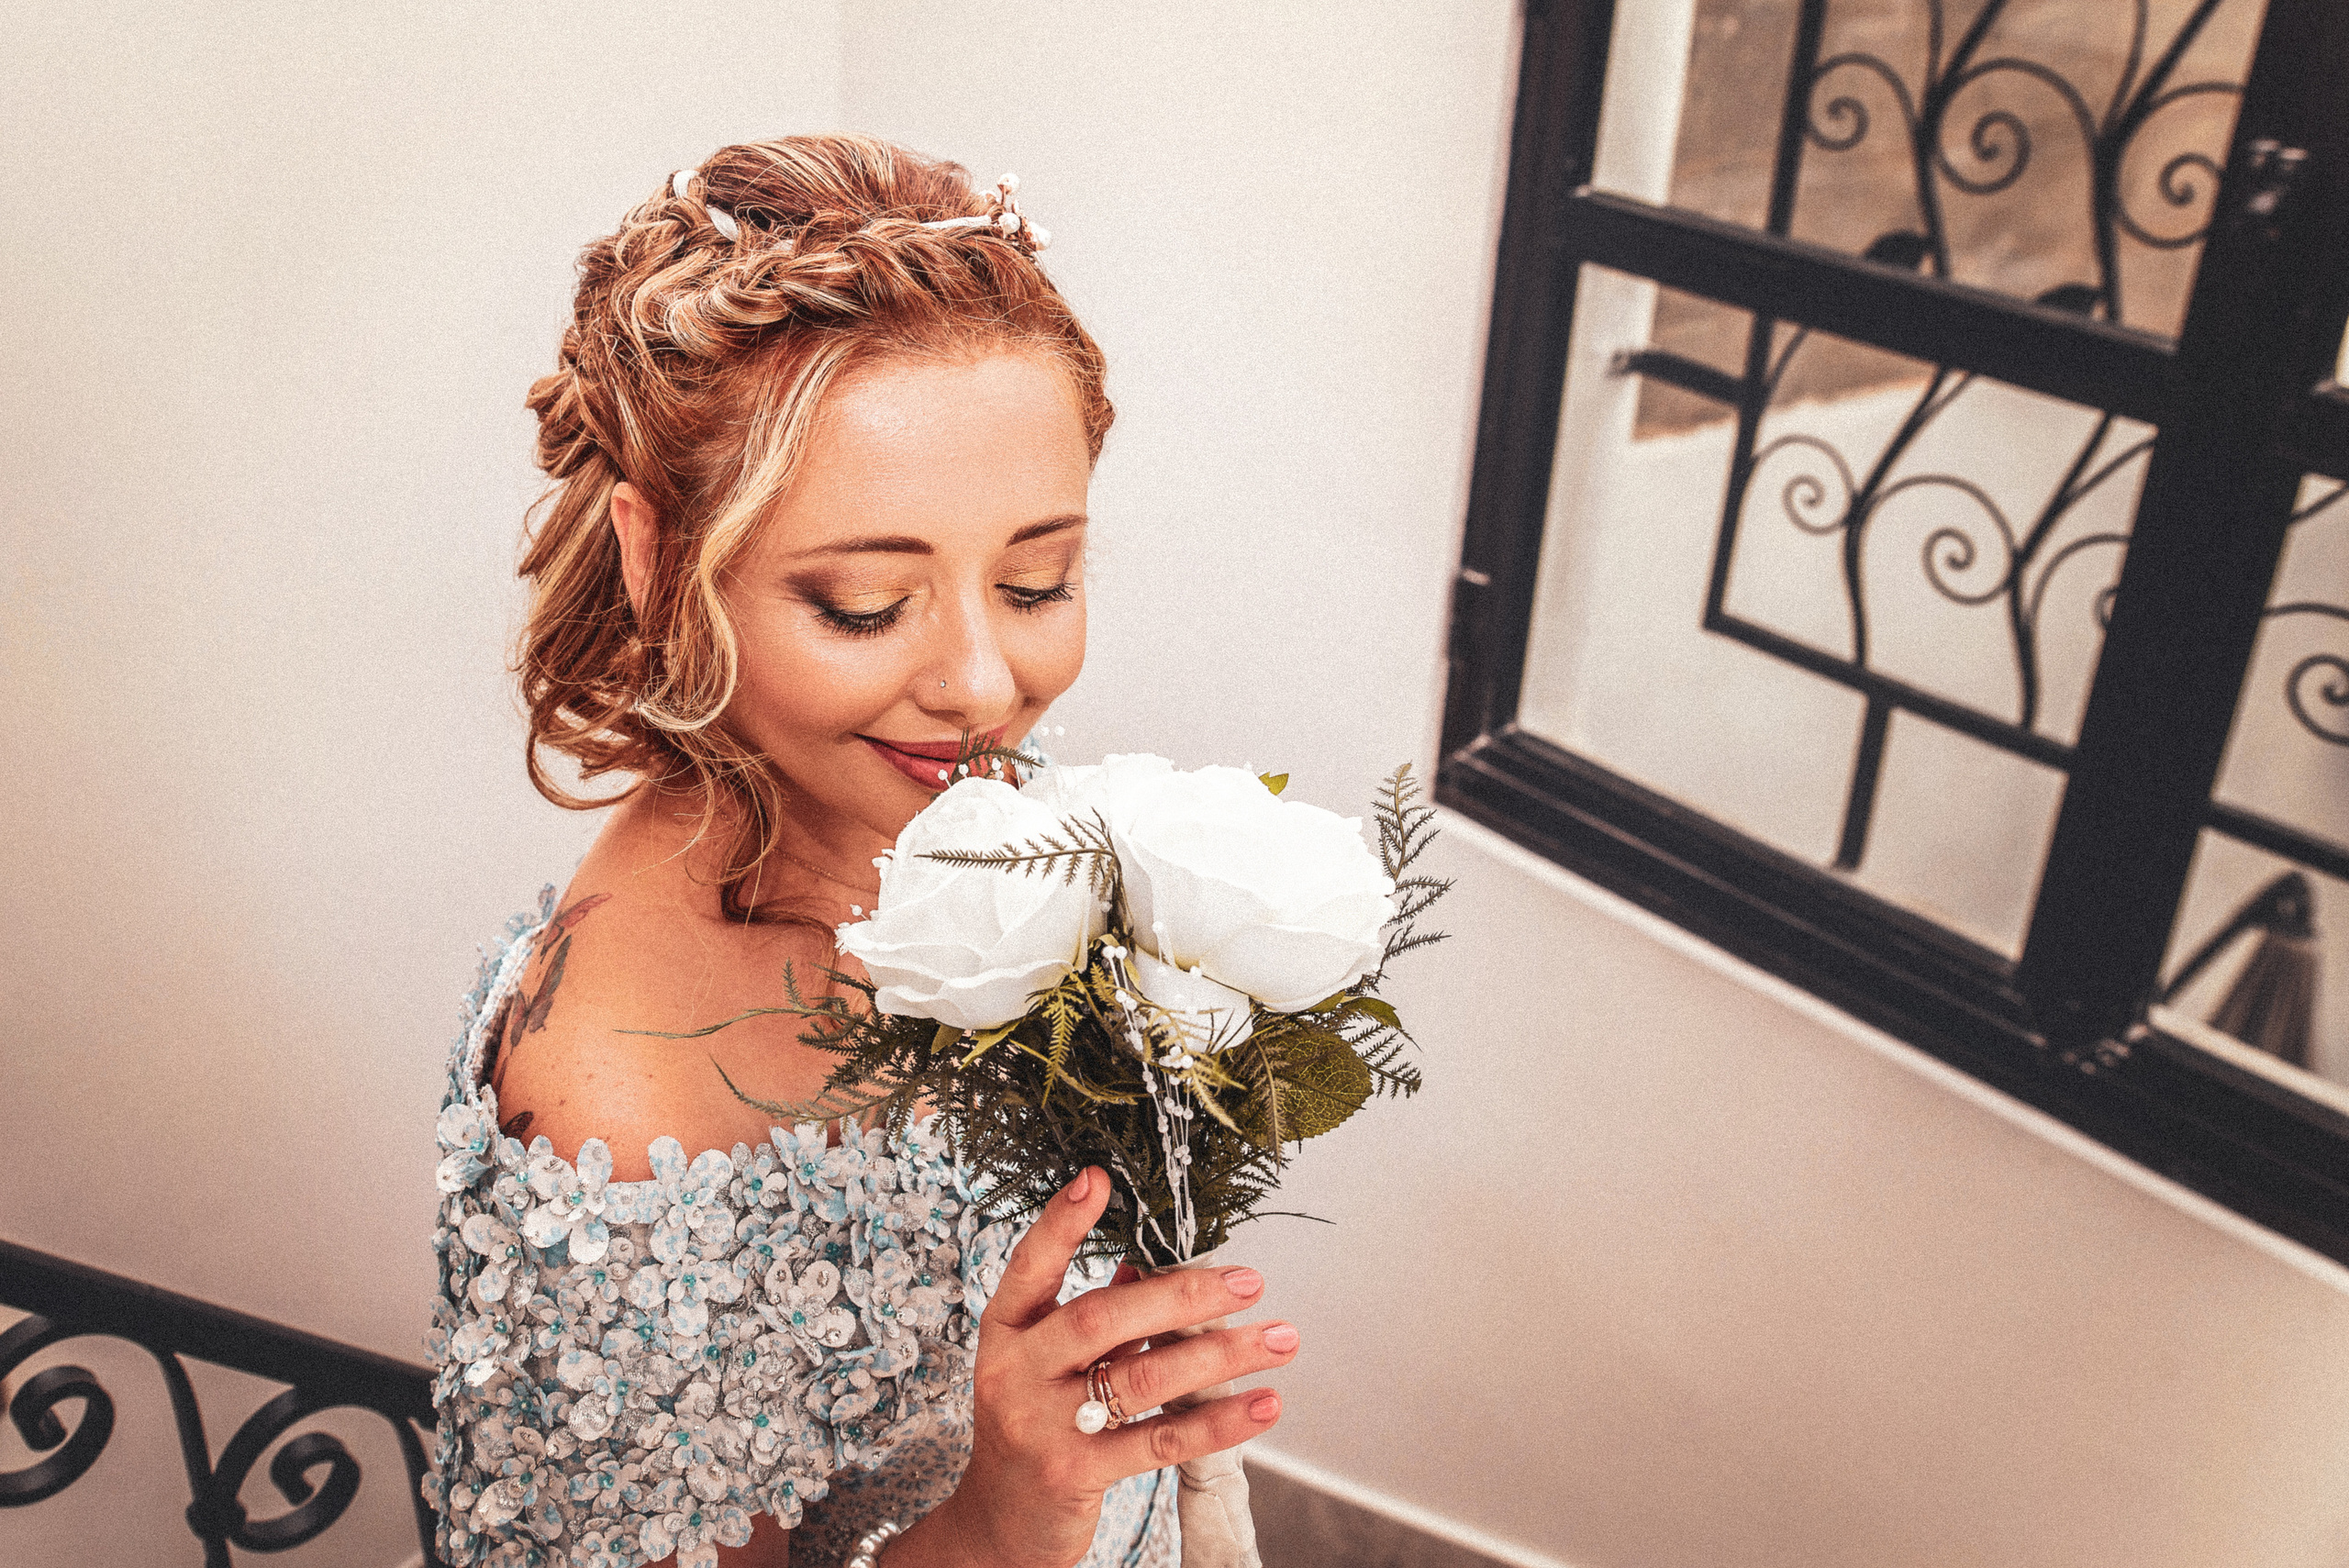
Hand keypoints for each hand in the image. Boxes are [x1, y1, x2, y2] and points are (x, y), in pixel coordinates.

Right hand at [896, 1167, 1297, 1567]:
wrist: (999, 1524)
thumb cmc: (1032, 1426)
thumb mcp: (1044, 1364)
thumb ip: (1092, 1315)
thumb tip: (1147, 1263)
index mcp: (1004, 1333)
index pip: (1029, 1267)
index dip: (1060, 1223)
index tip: (1100, 1180)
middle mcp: (1014, 1373)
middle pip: (1101, 1319)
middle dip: (1181, 1295)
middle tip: (1248, 1281)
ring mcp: (1041, 1426)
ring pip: (1141, 1379)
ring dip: (1220, 1356)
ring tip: (1277, 1339)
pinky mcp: (1074, 1473)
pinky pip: (1157, 1441)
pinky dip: (1216, 1421)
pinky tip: (1262, 1405)